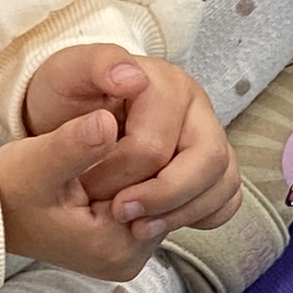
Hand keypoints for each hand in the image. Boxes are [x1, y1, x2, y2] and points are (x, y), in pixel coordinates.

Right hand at [0, 113, 155, 280]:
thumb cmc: (9, 189)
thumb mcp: (37, 163)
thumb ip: (75, 146)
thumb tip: (106, 121)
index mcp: (116, 247)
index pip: (161, 189)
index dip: (142, 150)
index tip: (114, 131)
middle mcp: (128, 259)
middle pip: (162, 197)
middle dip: (143, 162)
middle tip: (107, 140)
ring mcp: (125, 254)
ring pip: (153, 197)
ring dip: (138, 170)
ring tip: (102, 154)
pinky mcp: (119, 244)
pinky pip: (142, 204)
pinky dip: (130, 181)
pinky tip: (104, 167)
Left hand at [24, 47, 233, 233]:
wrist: (69, 122)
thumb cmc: (68, 104)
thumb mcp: (64, 77)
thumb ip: (94, 66)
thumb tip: (132, 79)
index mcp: (164, 82)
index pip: (154, 144)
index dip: (120, 175)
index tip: (86, 190)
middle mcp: (196, 106)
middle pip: (205, 161)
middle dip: (158, 198)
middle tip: (116, 213)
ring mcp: (211, 135)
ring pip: (223, 181)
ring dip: (178, 213)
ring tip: (136, 225)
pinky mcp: (216, 164)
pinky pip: (229, 197)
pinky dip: (201, 215)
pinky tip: (162, 219)